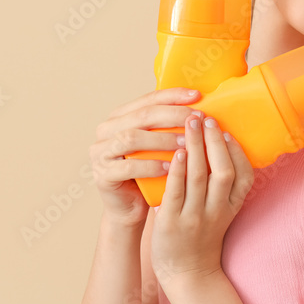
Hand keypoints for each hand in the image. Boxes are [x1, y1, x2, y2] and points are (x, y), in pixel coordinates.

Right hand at [89, 87, 199, 226]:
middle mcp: (107, 130)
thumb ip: (171, 126)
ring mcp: (101, 152)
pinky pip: (128, 166)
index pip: (149, 99)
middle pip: (142, 116)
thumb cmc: (150, 172)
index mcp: (120, 116)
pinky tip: (170, 166)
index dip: (173, 96)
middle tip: (196, 120)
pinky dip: (150, 165)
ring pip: (132, 138)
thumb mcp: (161, 145)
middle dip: (172, 115)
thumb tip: (203, 107)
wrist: (131, 206)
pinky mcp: (102, 174)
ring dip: (162, 139)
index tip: (197, 96)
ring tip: (186, 143)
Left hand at [151, 111, 253, 293]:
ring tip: (189, 124)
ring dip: (195, 147)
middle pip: (223, 172)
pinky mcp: (172, 224)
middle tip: (206, 119)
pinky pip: (176, 193)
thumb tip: (212, 146)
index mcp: (231, 207)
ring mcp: (195, 218)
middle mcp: (216, 211)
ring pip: (199, 178)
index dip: (237, 152)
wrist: (187, 275)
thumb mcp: (220, 213)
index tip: (226, 131)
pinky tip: (175, 153)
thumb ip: (219, 186)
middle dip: (215, 142)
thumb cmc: (201, 237)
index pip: (244, 177)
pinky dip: (177, 171)